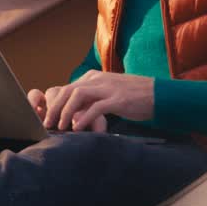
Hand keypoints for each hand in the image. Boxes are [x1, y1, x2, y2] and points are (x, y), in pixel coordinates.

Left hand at [36, 71, 153, 131]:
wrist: (158, 95)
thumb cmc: (132, 98)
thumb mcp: (107, 95)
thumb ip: (91, 100)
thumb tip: (73, 115)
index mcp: (93, 78)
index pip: (67, 88)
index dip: (55, 104)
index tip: (48, 119)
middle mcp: (98, 79)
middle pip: (68, 91)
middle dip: (55, 108)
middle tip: (48, 124)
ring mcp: (108, 87)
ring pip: (78, 95)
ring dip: (66, 111)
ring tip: (61, 126)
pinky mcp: (118, 99)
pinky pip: (96, 107)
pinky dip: (84, 117)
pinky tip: (78, 128)